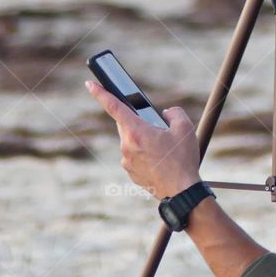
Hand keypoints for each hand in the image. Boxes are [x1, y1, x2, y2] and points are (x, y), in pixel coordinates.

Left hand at [86, 80, 200, 198]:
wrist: (182, 192)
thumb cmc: (183, 160)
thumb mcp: (185, 128)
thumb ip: (174, 113)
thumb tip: (166, 114)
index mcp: (137, 131)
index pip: (114, 106)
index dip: (101, 93)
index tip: (90, 84)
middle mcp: (127, 146)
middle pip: (126, 124)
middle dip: (139, 122)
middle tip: (158, 127)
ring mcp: (127, 161)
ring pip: (131, 141)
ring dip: (144, 139)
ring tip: (164, 149)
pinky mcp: (131, 172)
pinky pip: (134, 156)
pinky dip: (145, 154)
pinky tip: (161, 160)